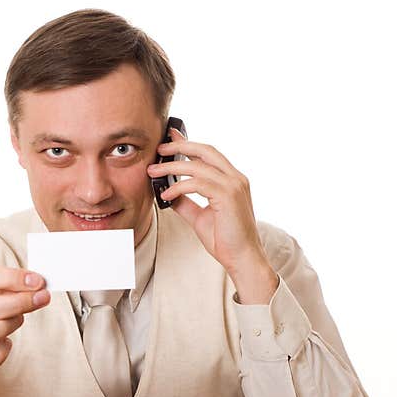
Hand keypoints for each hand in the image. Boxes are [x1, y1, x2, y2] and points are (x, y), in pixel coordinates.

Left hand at [146, 127, 270, 277]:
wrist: (242, 258)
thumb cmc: (226, 240)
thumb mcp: (200, 217)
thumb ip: (185, 202)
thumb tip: (167, 192)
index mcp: (232, 180)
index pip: (208, 154)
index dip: (189, 144)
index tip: (170, 138)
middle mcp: (235, 178)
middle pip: (205, 150)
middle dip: (180, 146)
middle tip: (159, 148)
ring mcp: (234, 185)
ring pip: (198, 166)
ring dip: (172, 167)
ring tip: (153, 172)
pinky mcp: (228, 196)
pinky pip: (197, 184)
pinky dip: (178, 186)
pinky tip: (166, 194)